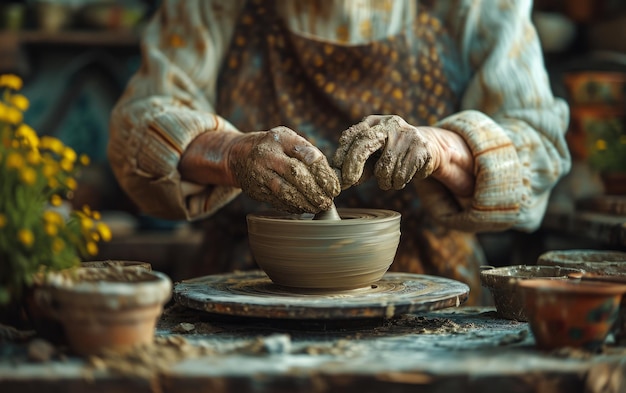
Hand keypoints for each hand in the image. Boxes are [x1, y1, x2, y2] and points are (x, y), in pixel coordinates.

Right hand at [228, 126, 339, 213]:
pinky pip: (277, 201)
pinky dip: (293, 206)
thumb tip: (331, 175)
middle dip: (315, 190)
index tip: (334, 187)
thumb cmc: (273, 147)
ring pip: (285, 191)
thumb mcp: (287, 139)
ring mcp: (260, 173)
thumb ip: (307, 151)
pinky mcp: (256, 190)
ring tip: (319, 207)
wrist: (237, 155)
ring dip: (305, 202)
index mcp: (281, 138)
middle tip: (328, 201)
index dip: (322, 172)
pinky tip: (304, 208)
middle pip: (295, 173)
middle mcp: (268, 155)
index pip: (306, 153)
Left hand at [333, 115, 473, 195]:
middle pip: (364, 143)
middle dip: (354, 164)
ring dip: (384, 182)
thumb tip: (344, 180)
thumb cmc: (392, 154)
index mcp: (374, 122)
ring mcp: (406, 135)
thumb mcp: (373, 156)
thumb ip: (359, 165)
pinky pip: (400, 175)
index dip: (342, 153)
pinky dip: (398, 183)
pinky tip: (402, 177)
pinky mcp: (421, 148)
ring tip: (389, 180)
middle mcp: (389, 124)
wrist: (428, 148)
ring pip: (384, 168)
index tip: (338, 172)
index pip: (352, 135)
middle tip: (349, 181)